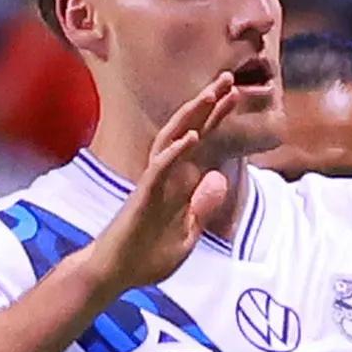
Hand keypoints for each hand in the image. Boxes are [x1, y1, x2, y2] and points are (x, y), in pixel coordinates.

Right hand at [82, 75, 244, 299]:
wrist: (116, 274)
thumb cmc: (147, 255)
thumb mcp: (187, 233)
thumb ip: (202, 206)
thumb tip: (218, 178)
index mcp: (178, 183)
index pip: (200, 143)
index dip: (216, 118)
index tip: (234, 95)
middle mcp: (166, 176)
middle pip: (188, 131)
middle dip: (207, 105)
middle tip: (228, 78)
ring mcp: (153, 185)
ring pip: (172, 141)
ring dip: (192, 117)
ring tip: (211, 95)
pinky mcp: (142, 198)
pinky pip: (159, 170)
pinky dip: (175, 153)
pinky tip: (192, 137)